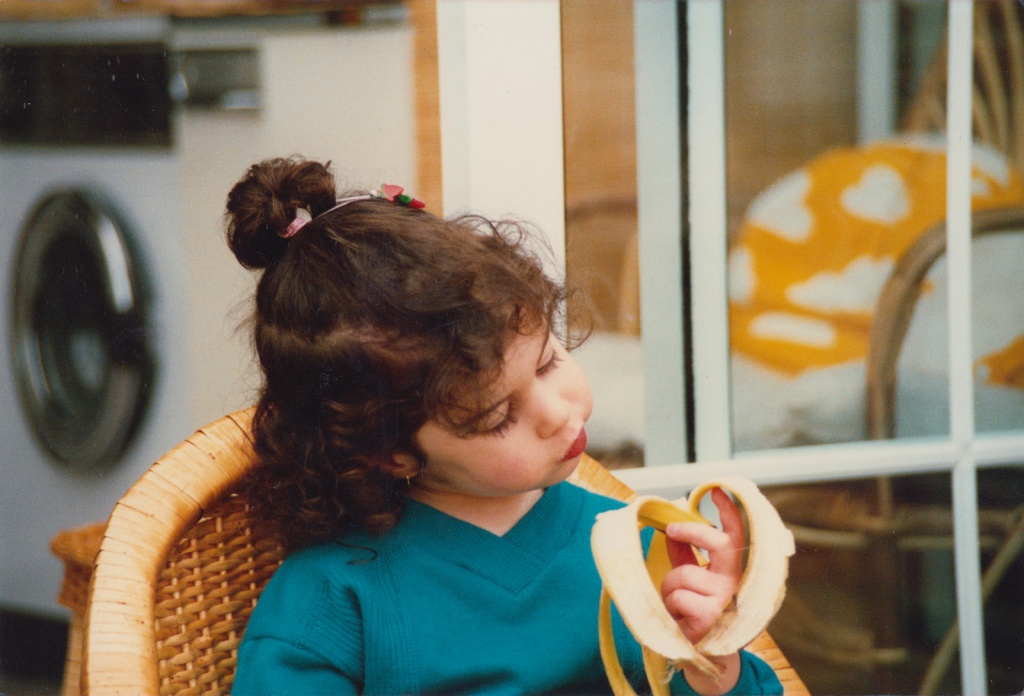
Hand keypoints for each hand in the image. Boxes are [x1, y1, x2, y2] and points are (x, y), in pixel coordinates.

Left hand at [660, 488, 743, 644]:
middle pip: (719, 543)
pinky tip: (681, 620)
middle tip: (672, 530)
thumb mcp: (692, 581)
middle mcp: (735, 582)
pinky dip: (671, 606)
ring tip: (676, 605)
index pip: (737, 537)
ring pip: (684, 573)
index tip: (717, 491)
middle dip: (692, 531)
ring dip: (670, 587)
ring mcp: (725, 599)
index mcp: (732, 571)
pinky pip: (678, 596)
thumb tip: (671, 530)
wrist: (704, 657)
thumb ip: (685, 556)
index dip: (729, 513)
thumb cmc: (697, 613)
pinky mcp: (711, 616)